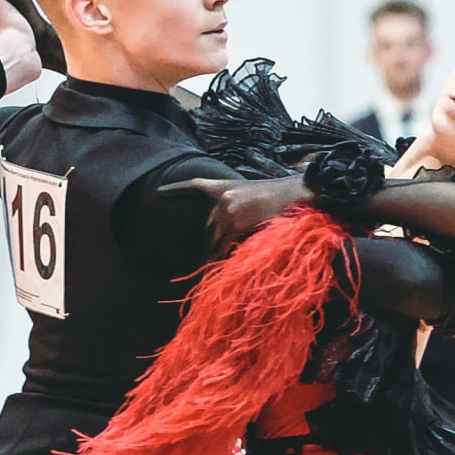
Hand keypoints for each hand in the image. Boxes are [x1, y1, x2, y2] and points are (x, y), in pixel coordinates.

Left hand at [158, 176, 312, 255]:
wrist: (294, 194)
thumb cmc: (280, 195)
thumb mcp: (253, 195)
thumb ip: (238, 207)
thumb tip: (231, 227)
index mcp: (225, 186)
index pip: (196, 185)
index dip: (177, 188)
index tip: (160, 191)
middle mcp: (221, 198)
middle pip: (209, 224)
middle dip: (210, 241)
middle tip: (204, 258)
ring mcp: (226, 211)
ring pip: (213, 238)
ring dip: (211, 253)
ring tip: (204, 269)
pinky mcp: (235, 225)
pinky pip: (223, 245)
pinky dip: (220, 256)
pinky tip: (214, 267)